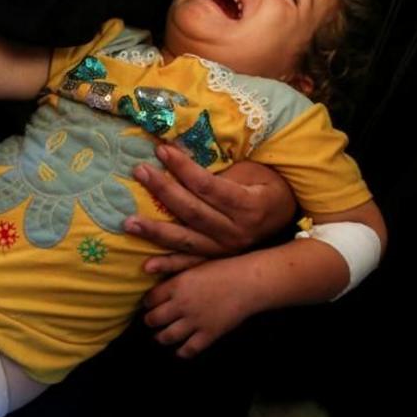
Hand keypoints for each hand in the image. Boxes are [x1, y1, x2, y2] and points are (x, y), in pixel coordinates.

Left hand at [125, 145, 295, 273]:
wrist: (288, 219)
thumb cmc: (268, 187)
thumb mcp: (253, 172)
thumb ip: (220, 172)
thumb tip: (182, 161)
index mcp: (248, 206)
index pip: (207, 186)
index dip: (182, 168)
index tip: (161, 150)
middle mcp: (236, 232)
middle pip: (192, 211)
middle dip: (163, 190)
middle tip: (139, 172)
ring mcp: (227, 250)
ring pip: (187, 240)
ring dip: (156, 232)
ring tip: (129, 222)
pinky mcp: (218, 261)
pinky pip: (191, 264)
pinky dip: (169, 266)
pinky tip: (147, 266)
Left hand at [141, 254, 262, 358]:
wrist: (248, 283)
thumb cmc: (223, 269)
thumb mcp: (194, 264)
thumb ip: (173, 270)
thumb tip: (148, 269)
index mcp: (177, 285)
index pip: (150, 299)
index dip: (147, 303)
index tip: (148, 305)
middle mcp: (181, 304)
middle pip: (154, 319)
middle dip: (150, 321)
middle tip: (151, 321)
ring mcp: (194, 321)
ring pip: (167, 336)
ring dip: (160, 338)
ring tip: (160, 337)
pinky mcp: (208, 334)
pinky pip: (189, 349)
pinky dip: (181, 352)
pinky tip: (179, 350)